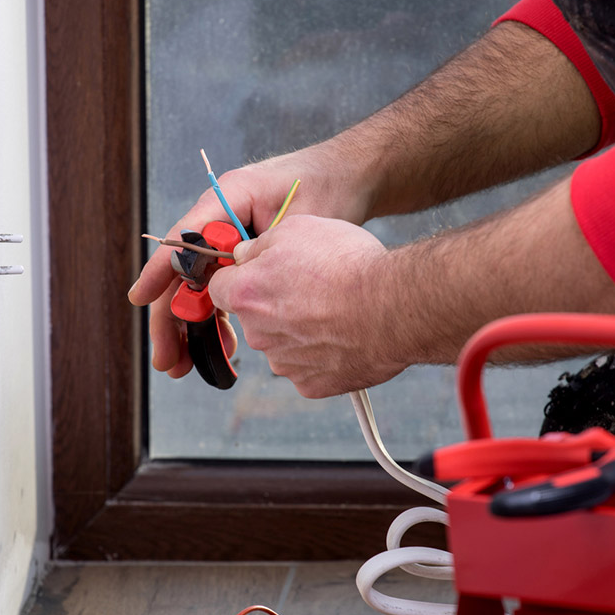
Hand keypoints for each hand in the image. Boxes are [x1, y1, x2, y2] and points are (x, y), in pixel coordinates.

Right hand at [127, 144, 373, 379]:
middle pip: (184, 271)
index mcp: (227, 198)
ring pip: (200, 287)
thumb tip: (226, 281)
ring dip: (193, 326)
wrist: (350, 179)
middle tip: (168, 359)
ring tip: (186, 365)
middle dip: (172, 318)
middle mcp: (220, 218)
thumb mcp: (300, 218)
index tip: (140, 299)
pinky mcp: (243, 257)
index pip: (183, 238)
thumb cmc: (327, 188)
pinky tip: (222, 346)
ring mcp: (230, 239)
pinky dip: (219, 318)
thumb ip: (263, 247)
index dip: (160, 271)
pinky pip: (222, 291)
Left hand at [207, 215, 405, 397]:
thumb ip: (260, 245)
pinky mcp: (310, 385)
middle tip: (312, 288)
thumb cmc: (348, 265)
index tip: (262, 272)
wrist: (394, 308)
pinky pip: (308, 367)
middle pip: (254, 317)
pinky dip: (322, 354)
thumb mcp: (297, 228)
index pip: (219, 287)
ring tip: (337, 312)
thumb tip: (245, 256)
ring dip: (300, 329)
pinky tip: (345, 336)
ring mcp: (284, 364)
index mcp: (245, 294)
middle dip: (275, 304)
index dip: (242, 276)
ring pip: (282, 343)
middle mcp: (258, 333)